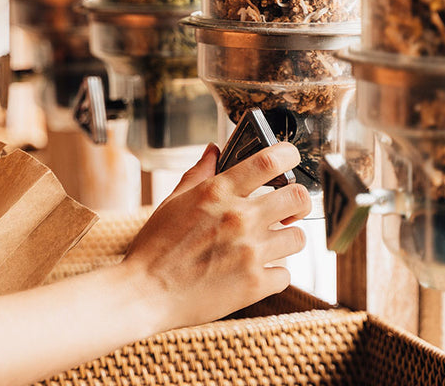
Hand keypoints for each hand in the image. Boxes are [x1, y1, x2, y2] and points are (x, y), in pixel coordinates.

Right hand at [122, 141, 309, 330]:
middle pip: (298, 197)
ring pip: (298, 237)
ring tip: (269, 244)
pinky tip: (254, 272)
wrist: (145, 294)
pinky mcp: (255, 285)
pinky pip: (285, 274)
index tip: (291, 158)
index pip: (270, 161)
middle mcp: (239, 218)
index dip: (289, 155)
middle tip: (288, 209)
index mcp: (219, 193)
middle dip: (298, 201)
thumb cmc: (155, 247)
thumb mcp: (173, 201)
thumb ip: (199, 174)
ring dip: (286, 239)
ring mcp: (250, 253)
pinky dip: (273, 274)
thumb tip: (215, 150)